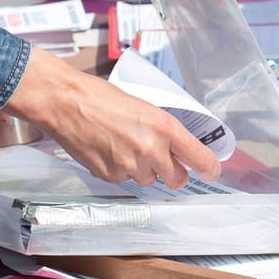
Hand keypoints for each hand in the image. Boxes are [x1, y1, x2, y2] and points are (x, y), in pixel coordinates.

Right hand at [4, 49, 220, 186]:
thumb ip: (162, 130)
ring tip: (124, 146)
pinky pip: (124, 180)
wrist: (67, 103)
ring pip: (148, 180)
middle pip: (177, 178)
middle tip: (164, 162)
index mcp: (164, 127)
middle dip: (173, 173)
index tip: (211, 171)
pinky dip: (120, 170)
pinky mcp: (110, 176)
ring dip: (143, 170)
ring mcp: (130, 166)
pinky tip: (107, 150)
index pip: (199, 157)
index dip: (209, 168)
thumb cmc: (102, 97)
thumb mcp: (144, 107)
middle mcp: (151, 149)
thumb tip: (176, 147)